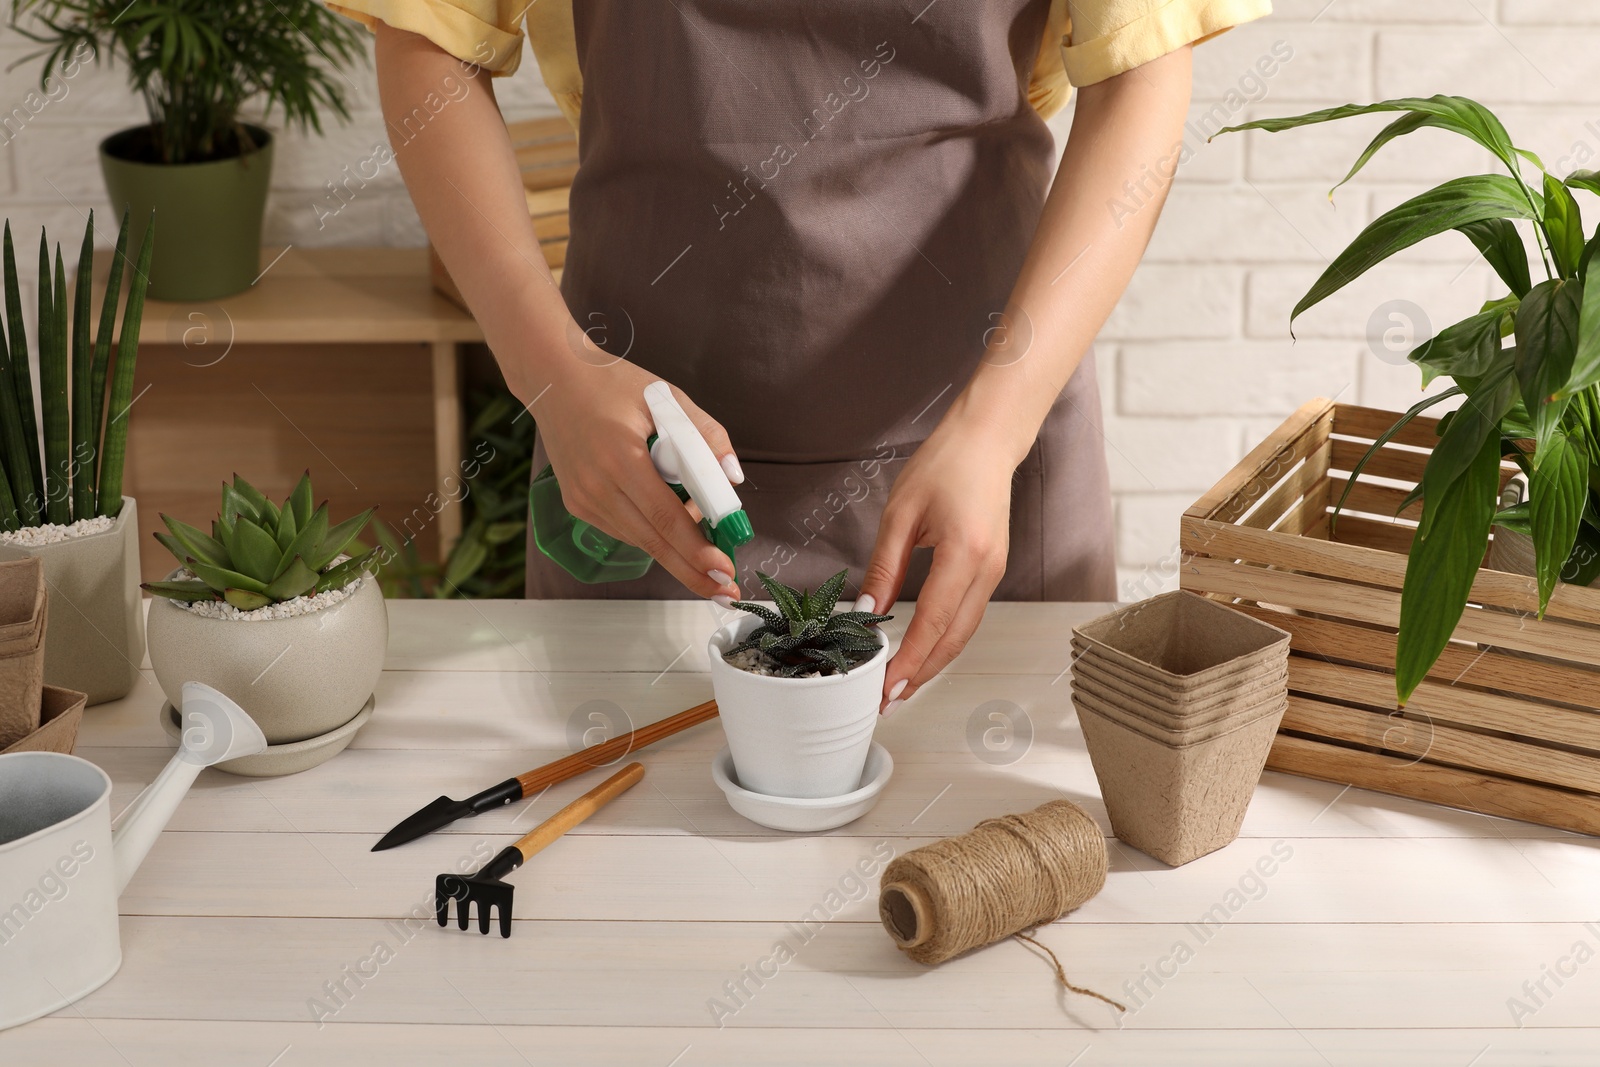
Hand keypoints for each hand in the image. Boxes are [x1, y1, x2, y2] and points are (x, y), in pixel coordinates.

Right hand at [526, 353, 744, 601]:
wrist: (552, 379)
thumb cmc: (612, 383)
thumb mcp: (667, 397)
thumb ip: (706, 434)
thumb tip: (731, 478)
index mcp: (620, 456)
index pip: (665, 516)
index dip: (696, 549)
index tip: (725, 569)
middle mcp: (596, 485)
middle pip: (652, 541)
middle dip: (692, 570)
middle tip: (726, 592)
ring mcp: (582, 499)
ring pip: (640, 539)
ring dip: (675, 552)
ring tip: (710, 557)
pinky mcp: (577, 504)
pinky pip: (625, 529)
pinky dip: (652, 533)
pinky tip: (672, 528)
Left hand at [858, 410, 1018, 713]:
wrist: (987, 439)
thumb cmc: (945, 464)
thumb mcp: (900, 514)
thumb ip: (884, 566)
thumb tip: (867, 612)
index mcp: (964, 553)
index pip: (933, 621)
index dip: (909, 659)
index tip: (887, 686)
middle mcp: (987, 569)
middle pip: (954, 638)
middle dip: (922, 674)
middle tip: (888, 699)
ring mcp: (995, 571)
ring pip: (965, 632)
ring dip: (934, 662)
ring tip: (902, 684)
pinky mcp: (992, 569)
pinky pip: (969, 615)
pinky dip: (945, 639)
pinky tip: (923, 650)